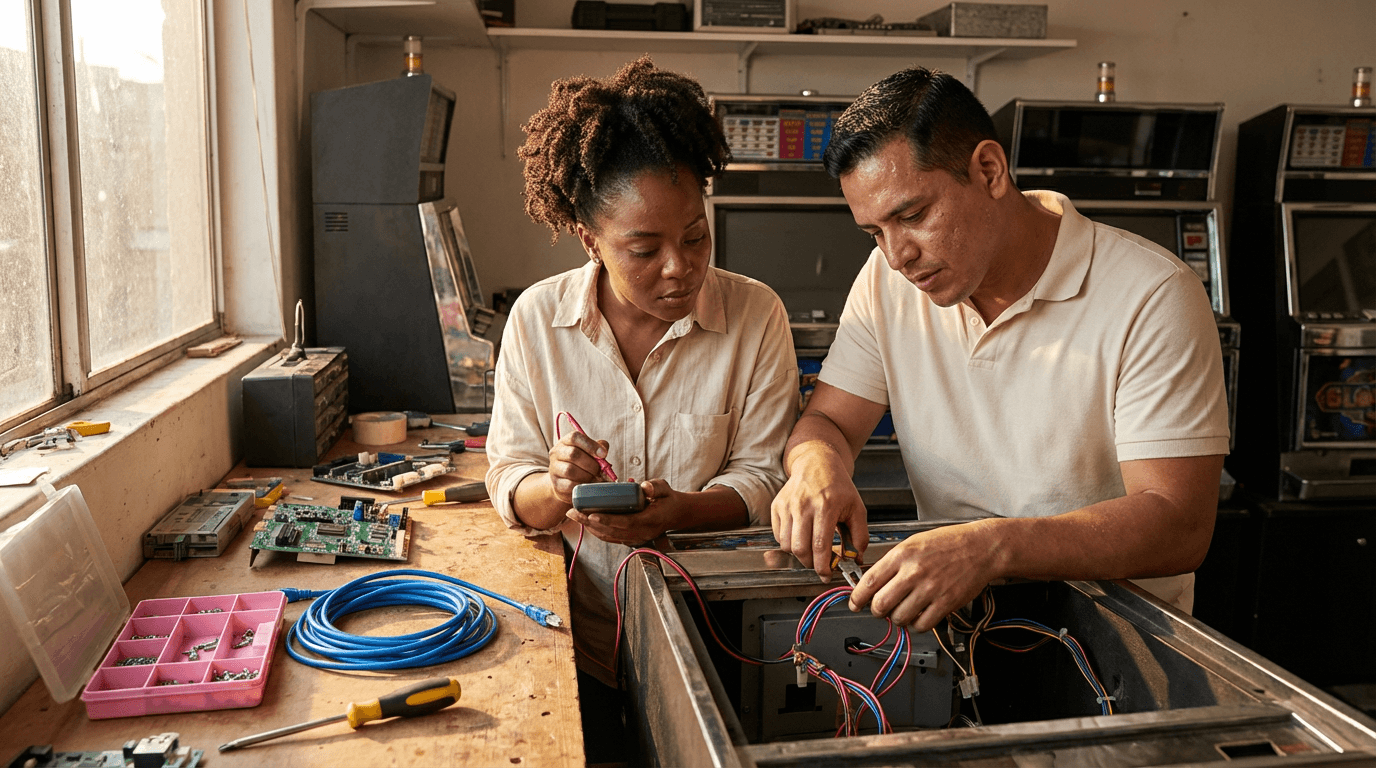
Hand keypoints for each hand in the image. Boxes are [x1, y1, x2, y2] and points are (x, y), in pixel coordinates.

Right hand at [547, 430, 611, 504]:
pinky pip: (570, 484)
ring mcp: (554, 468)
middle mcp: (557, 452)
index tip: (603, 454)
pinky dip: (582, 485)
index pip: (574, 437)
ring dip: (587, 475)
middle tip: (600, 470)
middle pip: (573, 454)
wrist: (566, 483)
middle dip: (591, 464)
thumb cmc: (581, 464)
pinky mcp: (556, 483)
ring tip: (593, 478)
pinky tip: (587, 484)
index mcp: (566, 441)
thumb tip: (603, 451)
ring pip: (570, 470)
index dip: (590, 445)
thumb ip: (599, 447)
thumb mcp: (590, 452)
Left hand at [566, 479, 677, 545]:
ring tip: (574, 515)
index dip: (608, 520)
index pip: (626, 523)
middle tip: (573, 512)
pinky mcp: (630, 538)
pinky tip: (585, 521)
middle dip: (590, 523)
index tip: (592, 514)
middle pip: (612, 532)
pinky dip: (596, 530)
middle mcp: (641, 533)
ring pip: (609, 536)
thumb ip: (656, 487)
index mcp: (650, 520)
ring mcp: (636, 538)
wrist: (675, 514)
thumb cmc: (668, 500)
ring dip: (589, 527)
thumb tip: (644, 486)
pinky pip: (611, 537)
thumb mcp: (665, 488)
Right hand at [771, 441, 867, 580]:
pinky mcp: (777, 506)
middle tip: (820, 564)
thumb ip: (859, 536)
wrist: (817, 463)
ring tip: (811, 549)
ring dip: (799, 554)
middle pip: (800, 549)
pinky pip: (778, 536)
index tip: (826, 575)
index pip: (820, 546)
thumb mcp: (857, 508)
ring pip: (786, 545)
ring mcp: (787, 505)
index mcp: (826, 506)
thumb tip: (855, 559)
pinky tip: (801, 536)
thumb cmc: (838, 486)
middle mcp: (803, 505)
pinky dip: (789, 543)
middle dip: (810, 564)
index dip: (823, 566)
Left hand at [848, 520, 1004, 631]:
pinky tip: (919, 615)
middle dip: (876, 611)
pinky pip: (921, 625)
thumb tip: (872, 582)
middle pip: (880, 604)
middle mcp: (913, 572)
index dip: (857, 597)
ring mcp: (930, 589)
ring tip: (903, 611)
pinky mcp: (945, 603)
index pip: (869, 581)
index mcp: (902, 555)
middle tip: (879, 610)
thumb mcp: (913, 543)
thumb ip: (892, 562)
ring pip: (899, 618)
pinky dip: (917, 625)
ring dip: (897, 619)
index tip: (854, 603)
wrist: (981, 547)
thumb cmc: (948, 543)